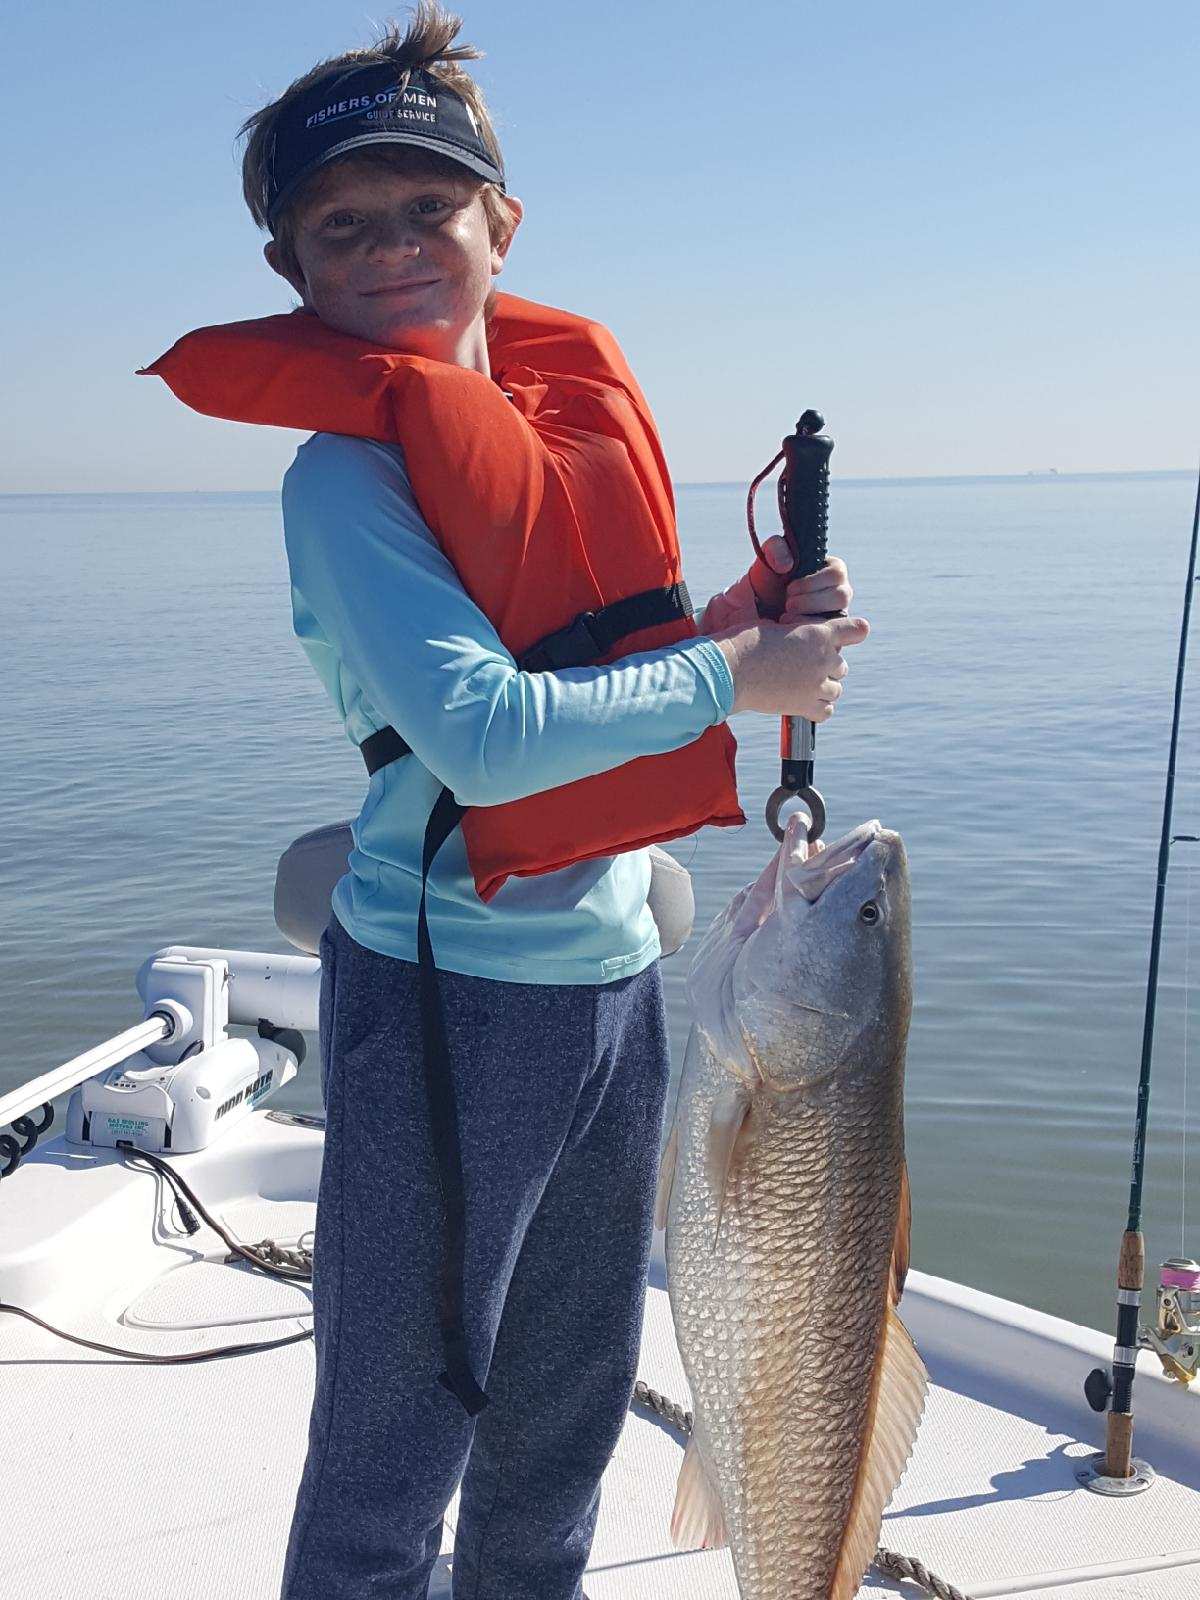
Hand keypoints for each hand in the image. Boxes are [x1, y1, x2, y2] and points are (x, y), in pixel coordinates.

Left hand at [700, 541, 853, 631]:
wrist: (743, 619)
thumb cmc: (757, 588)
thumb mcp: (763, 562)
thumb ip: (776, 549)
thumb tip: (787, 564)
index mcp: (825, 574)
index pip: (838, 573)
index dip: (815, 580)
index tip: (790, 587)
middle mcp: (832, 597)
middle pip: (843, 596)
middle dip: (813, 600)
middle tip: (788, 604)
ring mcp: (831, 621)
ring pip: (840, 619)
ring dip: (812, 617)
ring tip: (786, 619)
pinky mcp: (825, 641)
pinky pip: (832, 640)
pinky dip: (810, 634)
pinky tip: (789, 633)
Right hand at [711, 613, 869, 719]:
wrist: (730, 669)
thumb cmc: (745, 643)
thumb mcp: (773, 625)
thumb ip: (795, 634)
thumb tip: (793, 641)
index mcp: (818, 634)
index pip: (854, 631)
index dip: (854, 632)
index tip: (855, 633)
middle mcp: (823, 659)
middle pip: (841, 666)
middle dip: (826, 667)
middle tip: (803, 666)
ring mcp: (816, 685)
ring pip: (835, 690)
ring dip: (823, 688)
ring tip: (802, 686)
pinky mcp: (804, 706)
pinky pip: (825, 712)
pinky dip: (818, 709)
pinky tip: (804, 703)